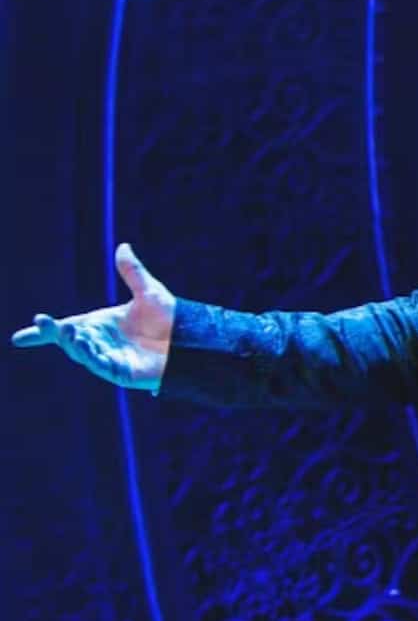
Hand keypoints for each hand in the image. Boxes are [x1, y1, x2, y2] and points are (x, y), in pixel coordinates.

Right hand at [11, 243, 175, 391]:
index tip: (20, 337)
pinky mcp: (124, 373)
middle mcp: (101, 343)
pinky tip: (91, 351)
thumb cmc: (171, 319)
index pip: (65, 329)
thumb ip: (133, 272)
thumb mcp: (149, 292)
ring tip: (72, 333)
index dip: (44, 333)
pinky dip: (96, 360)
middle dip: (58, 334)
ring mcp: (110, 359)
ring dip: (76, 345)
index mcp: (100, 325)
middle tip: (50, 324)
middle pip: (71, 341)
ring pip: (85, 354)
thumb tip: (123, 247)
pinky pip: (105, 367)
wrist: (194, 341)